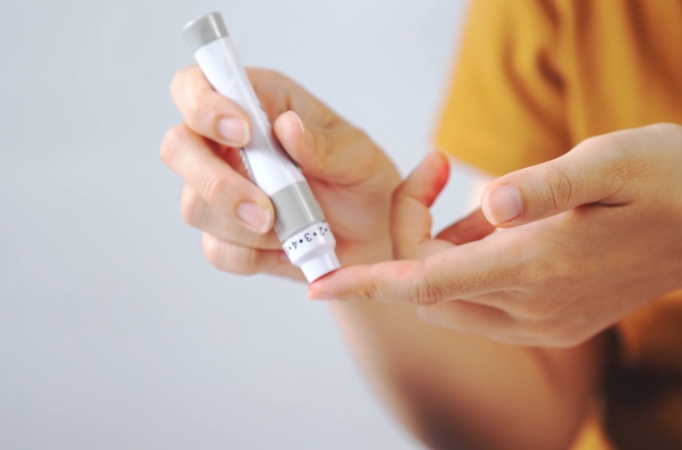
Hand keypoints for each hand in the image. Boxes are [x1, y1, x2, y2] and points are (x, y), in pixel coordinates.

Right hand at [161, 67, 399, 280]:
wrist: (372, 237)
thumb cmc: (360, 182)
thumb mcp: (358, 156)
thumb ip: (324, 144)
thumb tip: (287, 127)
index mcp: (254, 104)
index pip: (195, 86)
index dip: (203, 104)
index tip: (242, 132)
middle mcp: (226, 145)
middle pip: (177, 148)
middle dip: (215, 181)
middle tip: (264, 208)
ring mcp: (220, 191)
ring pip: (194, 205)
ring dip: (243, 225)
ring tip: (293, 228)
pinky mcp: (225, 235)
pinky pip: (217, 249)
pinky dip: (255, 255)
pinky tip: (287, 248)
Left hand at [309, 123, 681, 346]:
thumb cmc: (670, 180)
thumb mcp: (612, 160)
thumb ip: (544, 185)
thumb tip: (487, 204)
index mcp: (538, 265)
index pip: (428, 283)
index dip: (369, 284)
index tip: (319, 286)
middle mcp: (534, 307)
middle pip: (429, 288)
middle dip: (408, 238)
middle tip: (432, 173)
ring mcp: (545, 321)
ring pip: (452, 298)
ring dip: (438, 252)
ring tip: (469, 192)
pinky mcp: (554, 320)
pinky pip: (483, 300)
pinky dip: (466, 264)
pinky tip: (495, 222)